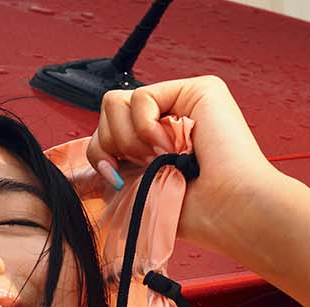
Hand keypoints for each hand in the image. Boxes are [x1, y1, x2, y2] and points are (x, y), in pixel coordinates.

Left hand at [85, 75, 287, 257]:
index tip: (117, 181)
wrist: (225, 213)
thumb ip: (110, 171)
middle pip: (106, 115)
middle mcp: (166, 122)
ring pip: (115, 103)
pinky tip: (170, 147)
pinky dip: (145, 128)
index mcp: (151, 147)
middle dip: (113, 147)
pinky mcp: (199, 90)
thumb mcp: (133, 193)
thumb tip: (84, 167)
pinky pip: (141, 97)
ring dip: (128, 139)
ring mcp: (182, 103)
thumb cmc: (189, 214)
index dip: (100, 157)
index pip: (104, 135)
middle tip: (146, 168)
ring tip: (159, 158)